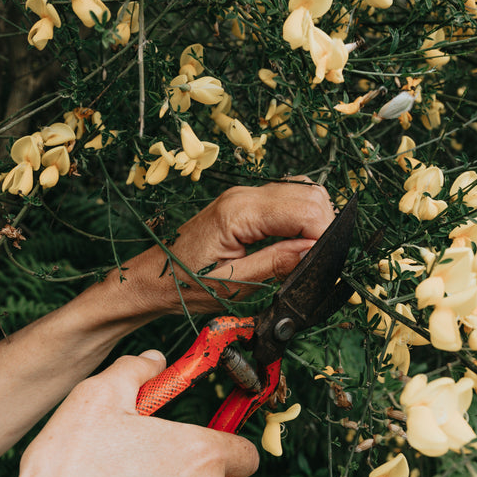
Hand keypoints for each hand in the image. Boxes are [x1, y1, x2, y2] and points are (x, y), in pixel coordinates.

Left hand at [106, 179, 334, 316]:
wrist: (152, 279)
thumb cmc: (184, 284)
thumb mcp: (234, 284)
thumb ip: (277, 264)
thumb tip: (315, 252)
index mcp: (239, 212)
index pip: (305, 209)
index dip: (323, 236)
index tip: (322, 263)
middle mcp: (244, 195)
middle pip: (310, 194)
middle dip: (324, 227)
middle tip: (316, 260)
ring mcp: (244, 195)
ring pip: (303, 191)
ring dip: (314, 220)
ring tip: (306, 253)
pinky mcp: (245, 202)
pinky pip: (287, 198)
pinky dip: (301, 216)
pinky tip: (295, 242)